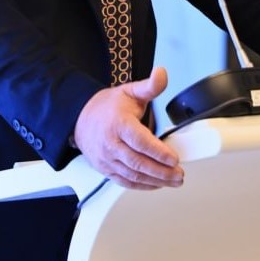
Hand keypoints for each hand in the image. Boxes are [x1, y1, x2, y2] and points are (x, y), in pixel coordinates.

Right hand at [73, 67, 183, 189]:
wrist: (80, 118)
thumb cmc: (107, 107)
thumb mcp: (129, 91)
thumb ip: (149, 86)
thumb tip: (161, 74)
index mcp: (119, 124)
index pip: (141, 142)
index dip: (159, 153)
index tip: (174, 159)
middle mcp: (111, 144)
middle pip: (139, 163)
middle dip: (162, 171)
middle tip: (179, 174)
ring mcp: (107, 159)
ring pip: (133, 176)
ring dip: (155, 181)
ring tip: (173, 180)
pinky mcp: (106, 170)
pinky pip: (125, 182)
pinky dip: (142, 186)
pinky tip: (156, 184)